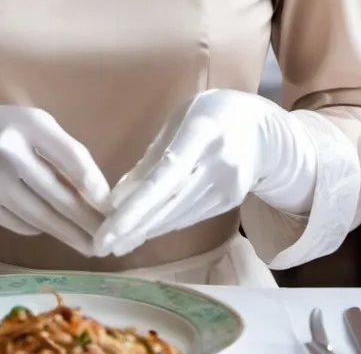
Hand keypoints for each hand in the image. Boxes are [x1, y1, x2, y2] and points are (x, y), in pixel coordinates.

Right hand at [0, 104, 110, 256]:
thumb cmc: (2, 129)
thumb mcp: (32, 125)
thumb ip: (61, 152)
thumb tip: (95, 194)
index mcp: (29, 124)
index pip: (70, 157)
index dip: (94, 185)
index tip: (111, 208)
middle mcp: (9, 152)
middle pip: (57, 195)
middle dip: (86, 221)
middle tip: (107, 240)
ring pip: (39, 216)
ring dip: (67, 233)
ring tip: (88, 245)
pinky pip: (19, 224)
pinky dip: (38, 228)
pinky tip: (51, 229)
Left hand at [93, 90, 317, 258]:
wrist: (262, 127)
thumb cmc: (209, 115)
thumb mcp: (177, 121)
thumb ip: (150, 159)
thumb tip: (116, 198)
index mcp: (203, 131)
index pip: (165, 176)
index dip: (135, 207)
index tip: (107, 228)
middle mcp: (219, 162)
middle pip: (170, 203)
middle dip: (132, 227)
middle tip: (99, 245)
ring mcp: (229, 186)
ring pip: (178, 216)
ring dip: (143, 231)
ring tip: (112, 243)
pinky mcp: (231, 202)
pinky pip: (189, 216)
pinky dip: (162, 225)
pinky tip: (140, 233)